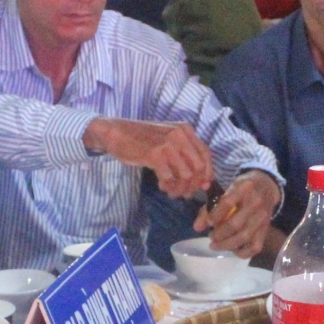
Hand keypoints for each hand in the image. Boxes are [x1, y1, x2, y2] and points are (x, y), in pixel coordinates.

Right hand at [85, 118, 213, 198]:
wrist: (116, 132)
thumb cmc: (141, 139)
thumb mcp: (167, 139)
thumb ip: (184, 154)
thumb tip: (202, 179)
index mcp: (185, 130)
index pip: (206, 154)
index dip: (208, 173)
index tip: (202, 187)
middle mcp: (180, 135)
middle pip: (199, 167)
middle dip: (193, 185)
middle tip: (183, 193)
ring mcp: (167, 144)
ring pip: (186, 175)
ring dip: (179, 188)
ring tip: (170, 191)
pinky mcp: (155, 154)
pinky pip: (169, 178)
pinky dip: (167, 186)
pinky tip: (161, 185)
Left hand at [194, 172, 279, 256]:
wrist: (267, 186)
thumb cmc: (242, 188)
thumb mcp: (227, 190)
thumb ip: (210, 207)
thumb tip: (197, 228)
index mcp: (245, 188)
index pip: (228, 203)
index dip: (215, 215)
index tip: (208, 223)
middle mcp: (256, 202)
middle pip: (235, 224)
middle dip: (219, 234)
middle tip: (211, 237)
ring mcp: (263, 217)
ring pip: (244, 237)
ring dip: (227, 244)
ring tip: (216, 245)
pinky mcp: (266, 229)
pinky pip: (255, 247)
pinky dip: (243, 252)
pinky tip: (232, 250)